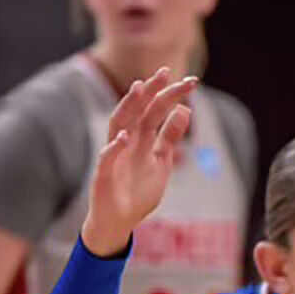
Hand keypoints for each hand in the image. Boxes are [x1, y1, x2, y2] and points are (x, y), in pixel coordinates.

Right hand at [80, 69, 198, 256]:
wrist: (119, 221)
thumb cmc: (138, 190)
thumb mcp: (162, 161)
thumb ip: (170, 137)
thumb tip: (185, 110)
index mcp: (141, 138)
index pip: (156, 111)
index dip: (171, 95)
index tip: (191, 80)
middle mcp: (127, 141)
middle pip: (138, 111)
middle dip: (152, 91)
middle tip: (167, 72)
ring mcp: (114, 156)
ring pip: (118, 125)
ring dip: (128, 107)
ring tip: (140, 89)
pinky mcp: (103, 175)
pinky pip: (107, 159)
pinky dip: (114, 149)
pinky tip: (123, 139)